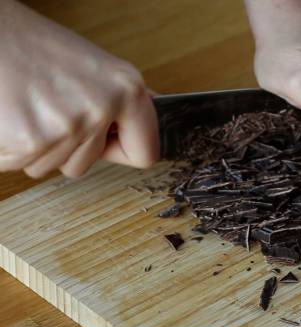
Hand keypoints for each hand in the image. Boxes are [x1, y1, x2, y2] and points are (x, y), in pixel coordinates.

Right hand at [0, 1, 158, 178]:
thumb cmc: (32, 44)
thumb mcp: (94, 68)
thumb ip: (120, 103)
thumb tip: (145, 128)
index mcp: (127, 90)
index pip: (145, 153)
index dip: (121, 150)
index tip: (109, 142)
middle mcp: (101, 109)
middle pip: (85, 164)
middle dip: (65, 146)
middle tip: (48, 108)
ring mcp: (66, 128)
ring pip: (50, 166)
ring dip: (37, 145)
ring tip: (28, 106)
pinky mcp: (29, 141)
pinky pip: (20, 164)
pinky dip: (10, 147)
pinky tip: (11, 115)